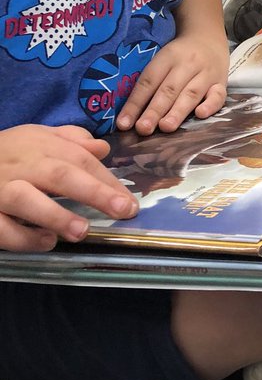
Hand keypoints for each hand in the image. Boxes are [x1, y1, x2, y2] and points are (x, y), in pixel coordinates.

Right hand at [0, 124, 137, 251]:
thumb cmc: (5, 152)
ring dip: (56, 216)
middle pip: (60, 174)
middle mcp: (21, 165)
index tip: (130, 200)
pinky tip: (46, 242)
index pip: (80, 159)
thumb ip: (69, 141)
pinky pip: (1, 228)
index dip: (107, 179)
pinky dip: (23, 237)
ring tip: (82, 232)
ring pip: (27, 200)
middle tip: (123, 209)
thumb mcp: (35, 137)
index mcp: (39, 145)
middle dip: (94, 191)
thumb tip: (103, 148)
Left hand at [116, 32, 228, 134]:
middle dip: (155, 110)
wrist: (208, 37)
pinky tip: (201, 115)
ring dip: (177, 111)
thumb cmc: (179, 55)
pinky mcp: (222, 82)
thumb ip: (149, 83)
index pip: (149, 81)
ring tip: (165, 127)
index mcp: (168, 56)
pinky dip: (210, 105)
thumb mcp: (162, 60)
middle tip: (143, 128)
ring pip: (191, 93)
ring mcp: (207, 73)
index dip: (135, 103)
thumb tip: (129, 117)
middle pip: (169, 89)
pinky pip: (219, 95)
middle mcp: (188, 64)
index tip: (123, 124)